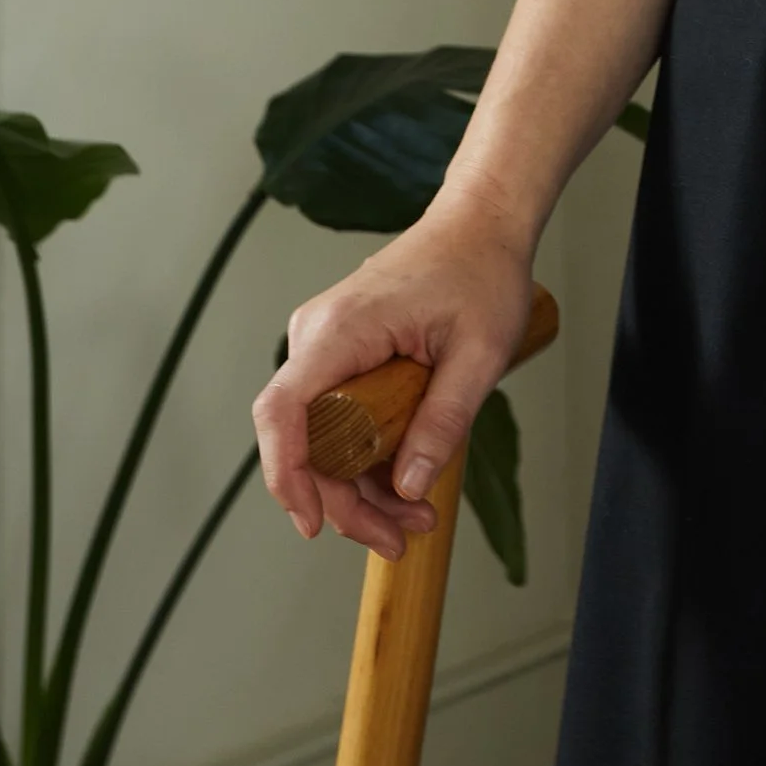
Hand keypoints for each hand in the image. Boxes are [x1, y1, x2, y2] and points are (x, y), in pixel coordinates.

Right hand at [251, 203, 537, 561]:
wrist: (480, 225)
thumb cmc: (482, 272)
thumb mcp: (480, 353)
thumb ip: (444, 421)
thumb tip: (408, 488)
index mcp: (341, 330)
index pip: (283, 410)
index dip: (287, 474)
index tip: (312, 524)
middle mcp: (318, 337)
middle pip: (304, 440)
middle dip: (343, 502)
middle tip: (397, 541)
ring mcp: (326, 346)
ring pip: (321, 438)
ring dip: (358, 488)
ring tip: (415, 522)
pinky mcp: (340, 355)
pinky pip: (337, 419)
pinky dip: (364, 458)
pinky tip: (406, 488)